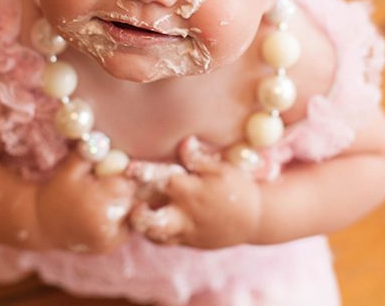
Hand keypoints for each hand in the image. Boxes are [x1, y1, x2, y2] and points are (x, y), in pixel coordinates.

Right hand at [35, 151, 136, 253]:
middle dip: (123, 190)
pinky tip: (102, 213)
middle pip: (132, 200)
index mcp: (97, 203)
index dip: (121, 176)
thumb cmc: (56, 191)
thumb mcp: (70, 169)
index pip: (127, 185)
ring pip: (130, 214)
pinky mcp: (108, 247)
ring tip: (102, 200)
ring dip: (123, 204)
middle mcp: (105, 225)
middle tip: (106, 186)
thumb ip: (89, 153)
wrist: (41, 224)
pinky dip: (119, 219)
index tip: (111, 173)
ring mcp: (108, 240)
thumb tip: (104, 140)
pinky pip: (125, 228)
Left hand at [130, 136, 261, 248]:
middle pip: (152, 220)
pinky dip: (153, 233)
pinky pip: (164, 242)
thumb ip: (200, 158)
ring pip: (154, 235)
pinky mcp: (189, 243)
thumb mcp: (223, 170)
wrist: (256, 219)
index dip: (144, 173)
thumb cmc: (238, 188)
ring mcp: (186, 231)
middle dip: (137, 214)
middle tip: (130, 201)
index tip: (129, 168)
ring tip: (136, 211)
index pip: (163, 181)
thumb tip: (185, 142)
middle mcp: (185, 214)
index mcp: (192, 191)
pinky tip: (150, 220)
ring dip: (141, 225)